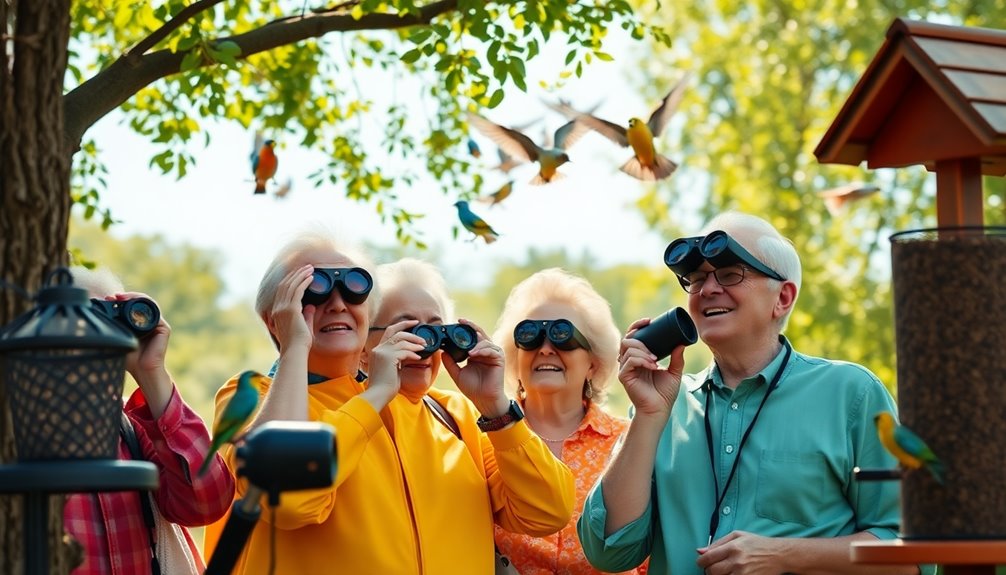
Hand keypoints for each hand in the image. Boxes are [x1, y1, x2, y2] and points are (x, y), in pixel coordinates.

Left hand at [115, 291, 172, 417]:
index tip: (108, 298)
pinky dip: (146, 306)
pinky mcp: (164, 328)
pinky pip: (156, 313)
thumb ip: (110, 328)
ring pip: (149, 303)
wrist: (142, 371)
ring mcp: (158, 324)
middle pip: (141, 301)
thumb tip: (93, 314)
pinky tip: (134, 306)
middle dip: (128, 296)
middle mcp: (149, 321)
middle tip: (114, 296)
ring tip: (122, 297)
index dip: (121, 299)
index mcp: (139, 323)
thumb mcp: (117, 339)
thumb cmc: (129, 358)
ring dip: (136, 297)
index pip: (132, 305)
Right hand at [269, 264, 314, 350]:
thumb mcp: (303, 326)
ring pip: (291, 285)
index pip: (283, 291)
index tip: (300, 274)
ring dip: (301, 275)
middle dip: (296, 274)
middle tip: (307, 267)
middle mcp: (278, 308)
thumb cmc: (300, 343)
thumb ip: (306, 315)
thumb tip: (311, 306)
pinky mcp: (291, 310)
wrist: (296, 351)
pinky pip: (298, 290)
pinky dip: (304, 282)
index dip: (291, 280)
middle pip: (286, 285)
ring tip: (311, 268)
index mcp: (278, 312)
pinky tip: (311, 277)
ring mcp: (283, 308)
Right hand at [366, 319, 422, 404]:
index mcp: (378, 350)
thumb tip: (411, 352)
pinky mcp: (388, 358)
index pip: (390, 331)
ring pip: (402, 340)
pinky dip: (413, 353)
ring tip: (423, 348)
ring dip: (415, 344)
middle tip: (423, 339)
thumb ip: (397, 358)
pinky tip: (418, 358)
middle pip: (397, 332)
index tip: (414, 323)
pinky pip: (404, 351)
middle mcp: (378, 349)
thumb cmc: (385, 385)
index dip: (403, 325)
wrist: (378, 394)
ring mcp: (382, 352)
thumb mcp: (391, 368)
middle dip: (412, 333)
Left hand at [441, 318, 508, 416]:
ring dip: (476, 343)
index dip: (465, 328)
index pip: (471, 336)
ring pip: (485, 341)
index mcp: (476, 352)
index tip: (457, 322)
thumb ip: (450, 362)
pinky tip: (474, 354)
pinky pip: (491, 350)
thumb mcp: (457, 373)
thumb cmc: (472, 388)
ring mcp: (493, 354)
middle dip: (471, 327)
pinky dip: (482, 350)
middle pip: (479, 334)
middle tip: (462, 322)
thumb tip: (442, 351)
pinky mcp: (499, 359)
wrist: (483, 400)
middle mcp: (485, 350)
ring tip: (467, 351)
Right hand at [618, 317, 684, 416]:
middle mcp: (629, 361)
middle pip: (627, 339)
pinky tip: (652, 366)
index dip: (637, 326)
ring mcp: (625, 368)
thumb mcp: (675, 372)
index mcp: (639, 358)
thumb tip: (682, 343)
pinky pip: (629, 361)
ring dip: (643, 350)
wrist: (659, 410)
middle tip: (653, 344)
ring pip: (628, 348)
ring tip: (655, 359)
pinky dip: (642, 360)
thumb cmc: (664, 394)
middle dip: (639, 336)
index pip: (633, 337)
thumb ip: (677, 358)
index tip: (649, 321)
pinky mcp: (624, 376)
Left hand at [696, 531, 782, 574]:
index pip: (707, 559)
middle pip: (711, 572)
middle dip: (709, 570)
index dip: (701, 562)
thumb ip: (717, 543)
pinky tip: (732, 574)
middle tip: (714, 568)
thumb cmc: (757, 543)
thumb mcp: (737, 536)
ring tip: (725, 570)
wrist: (778, 554)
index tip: (703, 563)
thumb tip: (699, 551)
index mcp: (732, 548)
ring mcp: (743, 574)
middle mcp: (737, 562)